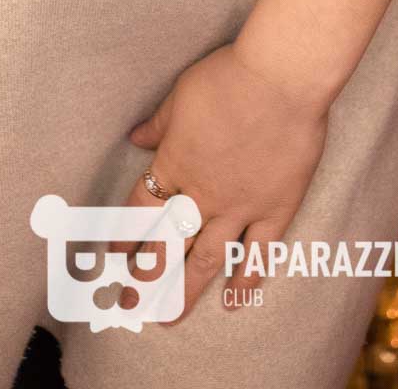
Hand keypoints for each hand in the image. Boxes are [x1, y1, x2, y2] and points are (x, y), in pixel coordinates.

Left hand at [118, 41, 329, 323]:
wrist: (282, 79)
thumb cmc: (229, 77)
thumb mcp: (182, 94)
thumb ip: (159, 124)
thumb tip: (135, 137)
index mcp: (175, 164)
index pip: (141, 210)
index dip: (126, 236)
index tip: (115, 258)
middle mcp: (202, 194)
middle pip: (167, 246)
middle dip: (145, 279)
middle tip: (130, 305)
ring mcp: (239, 207)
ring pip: (207, 260)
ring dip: (186, 292)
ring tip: (169, 318)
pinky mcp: (275, 209)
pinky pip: (258, 253)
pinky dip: (247, 278)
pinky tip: (235, 300)